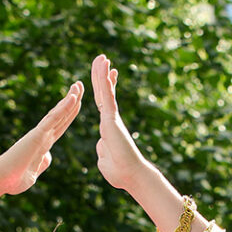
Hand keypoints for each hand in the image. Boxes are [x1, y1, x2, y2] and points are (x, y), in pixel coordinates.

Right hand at [0, 82, 82, 197]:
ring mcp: (40, 134)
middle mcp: (43, 136)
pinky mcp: (37, 135)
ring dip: (70, 98)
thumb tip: (47, 157)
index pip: (60, 125)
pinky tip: (72, 98)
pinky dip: (63, 108)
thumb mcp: (33, 173)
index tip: (78, 101)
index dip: (70, 113)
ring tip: (78, 84)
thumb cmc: (13, 180)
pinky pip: (53, 119)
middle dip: (72, 100)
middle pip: (62, 115)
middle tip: (79, 84)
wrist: (0, 181)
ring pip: (58, 113)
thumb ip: (41, 163)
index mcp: (44, 145)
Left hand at [92, 54, 153, 192]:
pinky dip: (104, 80)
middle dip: (102, 75)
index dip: (104, 88)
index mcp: (107, 128)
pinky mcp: (111, 118)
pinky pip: (106, 95)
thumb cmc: (120, 173)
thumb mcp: (105, 160)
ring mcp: (111, 117)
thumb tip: (102, 145)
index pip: (103, 103)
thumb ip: (103, 150)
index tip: (106, 75)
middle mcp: (110, 119)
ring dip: (102, 72)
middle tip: (103, 59)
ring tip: (102, 56)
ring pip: (105, 90)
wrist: (130, 175)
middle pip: (103, 92)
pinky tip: (103, 67)